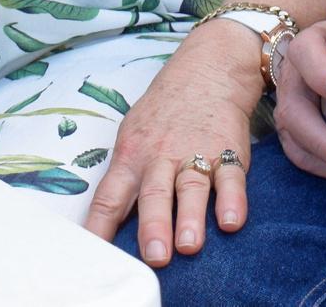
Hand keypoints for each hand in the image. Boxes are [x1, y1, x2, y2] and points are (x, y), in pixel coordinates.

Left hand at [82, 24, 263, 265]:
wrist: (208, 68)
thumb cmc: (165, 112)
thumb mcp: (133, 137)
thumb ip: (126, 180)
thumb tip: (109, 227)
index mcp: (132, 157)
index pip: (109, 197)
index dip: (99, 228)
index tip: (92, 258)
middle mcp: (161, 157)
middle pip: (154, 194)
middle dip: (154, 227)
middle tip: (154, 257)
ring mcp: (196, 153)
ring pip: (191, 188)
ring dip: (190, 218)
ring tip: (190, 246)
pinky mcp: (229, 151)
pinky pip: (231, 178)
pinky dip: (233, 200)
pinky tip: (231, 221)